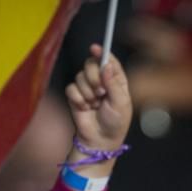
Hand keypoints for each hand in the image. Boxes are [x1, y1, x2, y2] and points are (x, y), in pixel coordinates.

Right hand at [64, 45, 132, 173]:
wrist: (99, 140)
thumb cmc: (115, 124)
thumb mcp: (121, 103)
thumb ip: (114, 83)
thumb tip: (107, 65)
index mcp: (116, 81)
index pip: (109, 62)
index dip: (103, 53)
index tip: (95, 49)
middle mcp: (101, 82)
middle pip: (91, 64)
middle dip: (93, 76)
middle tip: (100, 92)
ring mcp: (87, 88)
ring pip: (80, 76)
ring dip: (87, 92)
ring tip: (94, 105)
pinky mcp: (75, 96)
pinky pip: (71, 88)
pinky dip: (77, 98)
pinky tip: (84, 108)